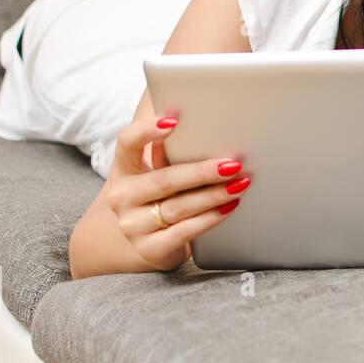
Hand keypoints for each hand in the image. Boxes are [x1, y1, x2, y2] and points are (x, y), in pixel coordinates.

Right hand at [104, 114, 250, 270]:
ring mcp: (133, 225)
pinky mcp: (149, 248)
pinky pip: (184, 232)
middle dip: (203, 172)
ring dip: (214, 195)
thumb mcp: (155, 168)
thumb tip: (196, 113)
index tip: (174, 121)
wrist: (144, 240)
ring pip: (178, 207)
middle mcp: (122, 196)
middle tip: (233, 164)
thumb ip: (170, 145)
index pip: (127, 142)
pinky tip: (229, 207)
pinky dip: (210, 219)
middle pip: (165, 180)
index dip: (147, 131)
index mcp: (123, 167)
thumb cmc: (160, 194)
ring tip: (241, 184)